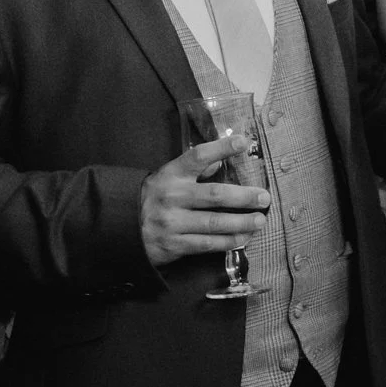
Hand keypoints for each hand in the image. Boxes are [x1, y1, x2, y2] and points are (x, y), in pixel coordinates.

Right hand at [140, 136, 269, 266]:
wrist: (122, 227)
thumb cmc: (153, 197)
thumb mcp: (167, 177)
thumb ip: (193, 170)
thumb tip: (221, 162)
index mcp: (171, 174)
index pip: (198, 157)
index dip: (221, 148)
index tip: (243, 141)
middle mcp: (173, 197)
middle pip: (215, 195)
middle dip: (243, 197)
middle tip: (263, 197)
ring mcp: (173, 222)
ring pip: (214, 223)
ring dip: (242, 222)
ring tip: (260, 220)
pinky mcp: (174, 245)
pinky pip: (207, 244)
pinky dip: (228, 241)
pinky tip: (243, 237)